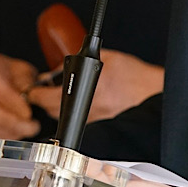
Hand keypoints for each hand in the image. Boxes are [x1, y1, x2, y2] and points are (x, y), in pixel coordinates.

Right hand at [0, 50, 40, 139]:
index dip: (9, 100)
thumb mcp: (24, 72)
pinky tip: (12, 134)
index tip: (27, 113)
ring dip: (5, 132)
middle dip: (8, 121)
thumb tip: (30, 99)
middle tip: (29, 127)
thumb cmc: (11, 76)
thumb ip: (26, 84)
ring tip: (24, 130)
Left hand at [28, 49, 164, 122]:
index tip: (32, 89)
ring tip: (61, 95)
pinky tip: (81, 103)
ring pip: (63, 118)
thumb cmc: (135, 76)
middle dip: (45, 100)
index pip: (47, 97)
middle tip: (45, 90)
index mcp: (88, 90)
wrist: (155, 95)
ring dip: (59, 107)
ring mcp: (94, 120)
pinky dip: (75, 113)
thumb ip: (80, 63)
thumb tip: (57, 70)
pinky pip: (79, 121)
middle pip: (51, 110)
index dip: (36, 93)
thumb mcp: (106, 58)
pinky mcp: (100, 128)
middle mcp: (89, 108)